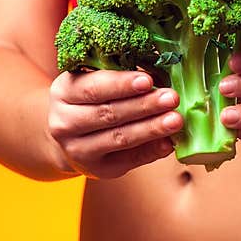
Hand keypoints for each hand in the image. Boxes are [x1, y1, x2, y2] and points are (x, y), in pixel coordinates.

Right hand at [48, 70, 182, 178]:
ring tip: (176, 120)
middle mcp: (64, 123)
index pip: (93, 88)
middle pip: (109, 113)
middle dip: (144, 105)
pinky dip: (151, 151)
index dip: (121, 84)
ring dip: (151, 129)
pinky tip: (169, 143)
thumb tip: (160, 71)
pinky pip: (129, 160)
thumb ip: (121, 77)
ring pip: (120, 138)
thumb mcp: (94, 82)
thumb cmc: (91, 101)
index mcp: (64, 92)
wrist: (70, 137)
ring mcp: (78, 150)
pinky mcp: (97, 169)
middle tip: (171, 98)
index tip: (148, 80)